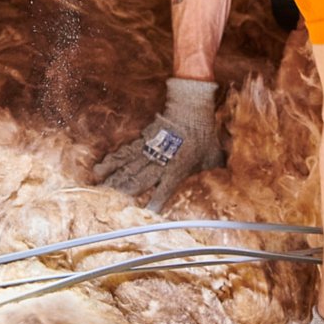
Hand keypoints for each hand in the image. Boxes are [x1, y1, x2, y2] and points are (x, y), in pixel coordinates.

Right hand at [91, 77, 220, 210]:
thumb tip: (225, 181)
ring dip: (113, 180)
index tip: (145, 214)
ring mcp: (149, 151)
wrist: (191, 108)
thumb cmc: (204, 135)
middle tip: (109, 205)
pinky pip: (124, 152)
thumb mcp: (213, 156)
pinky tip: (99, 168)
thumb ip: (214, 172)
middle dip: (124, 194)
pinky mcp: (142, 141)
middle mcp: (160, 162)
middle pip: (138, 181)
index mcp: (178, 169)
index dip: (155, 203)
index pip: (164, 191)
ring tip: (98, 191)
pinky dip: (111, 161)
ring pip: (127, 168)